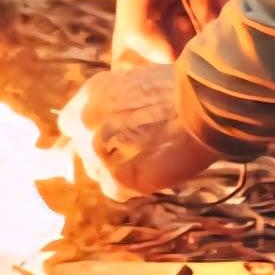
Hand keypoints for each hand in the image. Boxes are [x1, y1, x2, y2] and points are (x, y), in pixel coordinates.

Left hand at [59, 63, 218, 198]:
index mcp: (91, 94)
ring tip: (148, 157)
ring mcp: (101, 152)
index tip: (104, 136)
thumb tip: (98, 125)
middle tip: (134, 149)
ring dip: (117, 170)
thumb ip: (111, 104)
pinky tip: (151, 171)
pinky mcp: (120, 179)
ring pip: (97, 173)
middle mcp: (88, 122)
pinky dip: (131, 186)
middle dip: (104, 152)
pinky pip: (114, 191)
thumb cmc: (180, 90)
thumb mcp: (134, 83)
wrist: (205, 104)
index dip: (86, 132)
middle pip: (82, 151)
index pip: (68, 123)